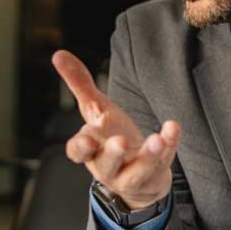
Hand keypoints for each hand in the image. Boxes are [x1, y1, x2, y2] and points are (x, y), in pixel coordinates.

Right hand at [52, 50, 179, 208]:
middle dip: (113, 154)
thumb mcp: (95, 109)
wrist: (138, 173)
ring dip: (146, 156)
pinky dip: (169, 145)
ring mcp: (132, 175)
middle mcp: (108, 166)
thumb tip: (58, 54)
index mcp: (90, 150)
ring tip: (155, 140)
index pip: (78, 152)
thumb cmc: (110, 136)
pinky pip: (163, 163)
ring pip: (137, 172)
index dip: (81, 147)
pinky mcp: (155, 176)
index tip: (87, 139)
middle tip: (119, 142)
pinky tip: (172, 127)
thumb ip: (79, 84)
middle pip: (107, 164)